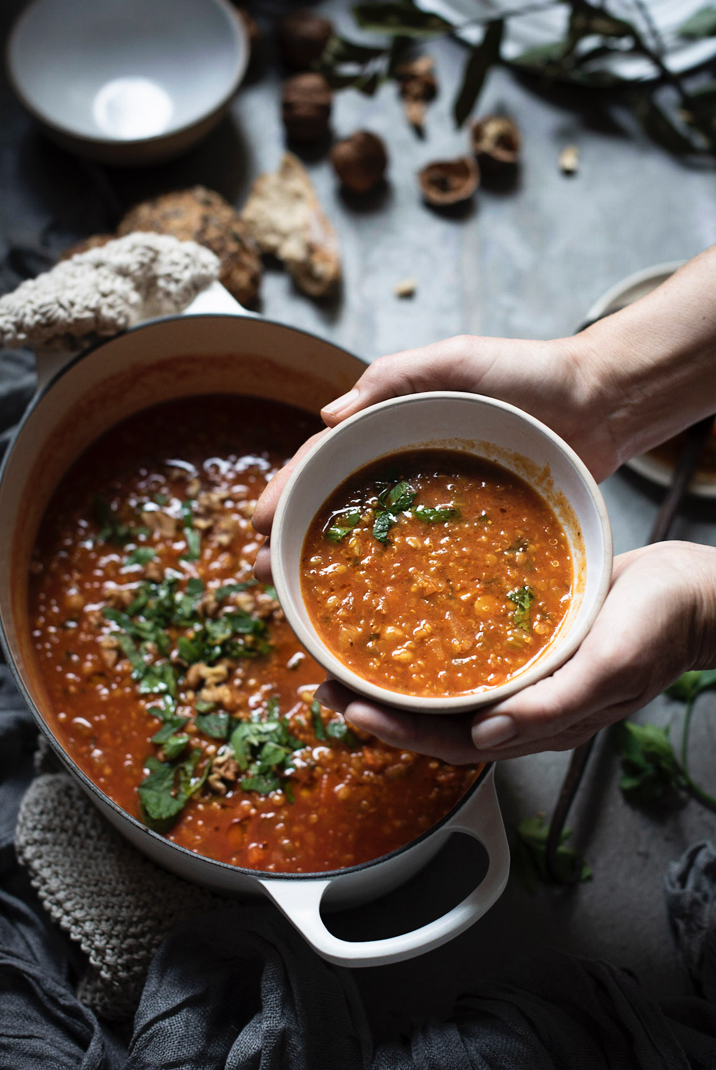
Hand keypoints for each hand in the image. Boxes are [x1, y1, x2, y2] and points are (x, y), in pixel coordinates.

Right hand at [253, 332, 615, 581]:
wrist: (603, 402)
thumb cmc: (530, 371)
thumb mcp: (458, 359)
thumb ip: (396, 377)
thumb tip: (328, 415)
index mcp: (392, 423)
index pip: (325, 457)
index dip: (288, 488)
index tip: (257, 522)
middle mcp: (407, 464)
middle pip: (339, 503)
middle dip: (297, 535)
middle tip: (267, 572)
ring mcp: (438, 499)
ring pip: (376, 536)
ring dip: (335, 564)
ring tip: (303, 598)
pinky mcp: (474, 528)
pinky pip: (428, 555)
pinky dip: (396, 579)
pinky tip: (377, 606)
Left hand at [312, 542, 715, 762]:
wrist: (692, 593)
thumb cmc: (659, 626)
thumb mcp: (612, 665)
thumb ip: (554, 706)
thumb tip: (487, 736)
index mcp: (537, 722)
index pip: (452, 742)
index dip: (396, 732)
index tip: (347, 708)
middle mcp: (521, 705)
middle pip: (435, 720)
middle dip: (378, 708)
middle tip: (325, 681)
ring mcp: (523, 675)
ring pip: (445, 689)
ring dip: (394, 679)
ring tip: (348, 658)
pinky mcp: (526, 642)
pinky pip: (466, 653)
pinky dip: (428, 648)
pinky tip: (405, 625)